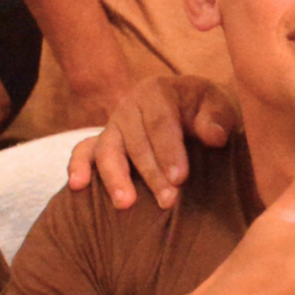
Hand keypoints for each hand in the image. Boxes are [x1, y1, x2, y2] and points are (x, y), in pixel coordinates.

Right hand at [67, 74, 240, 209]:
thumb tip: (215, 136)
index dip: (169, 150)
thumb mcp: (217, 105)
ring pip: (107, 150)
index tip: (180, 178)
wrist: (188, 109)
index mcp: (156, 91)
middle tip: (168, 200)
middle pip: (135, 141)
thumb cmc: (204, 110)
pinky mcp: (102, 141)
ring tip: (126, 204)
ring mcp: (112, 124)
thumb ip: (216, 118)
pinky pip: (83, 152)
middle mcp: (129, 105)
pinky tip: (79, 187)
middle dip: (151, 173)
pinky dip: (78, 167)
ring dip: (115, 178)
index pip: (160, 122)